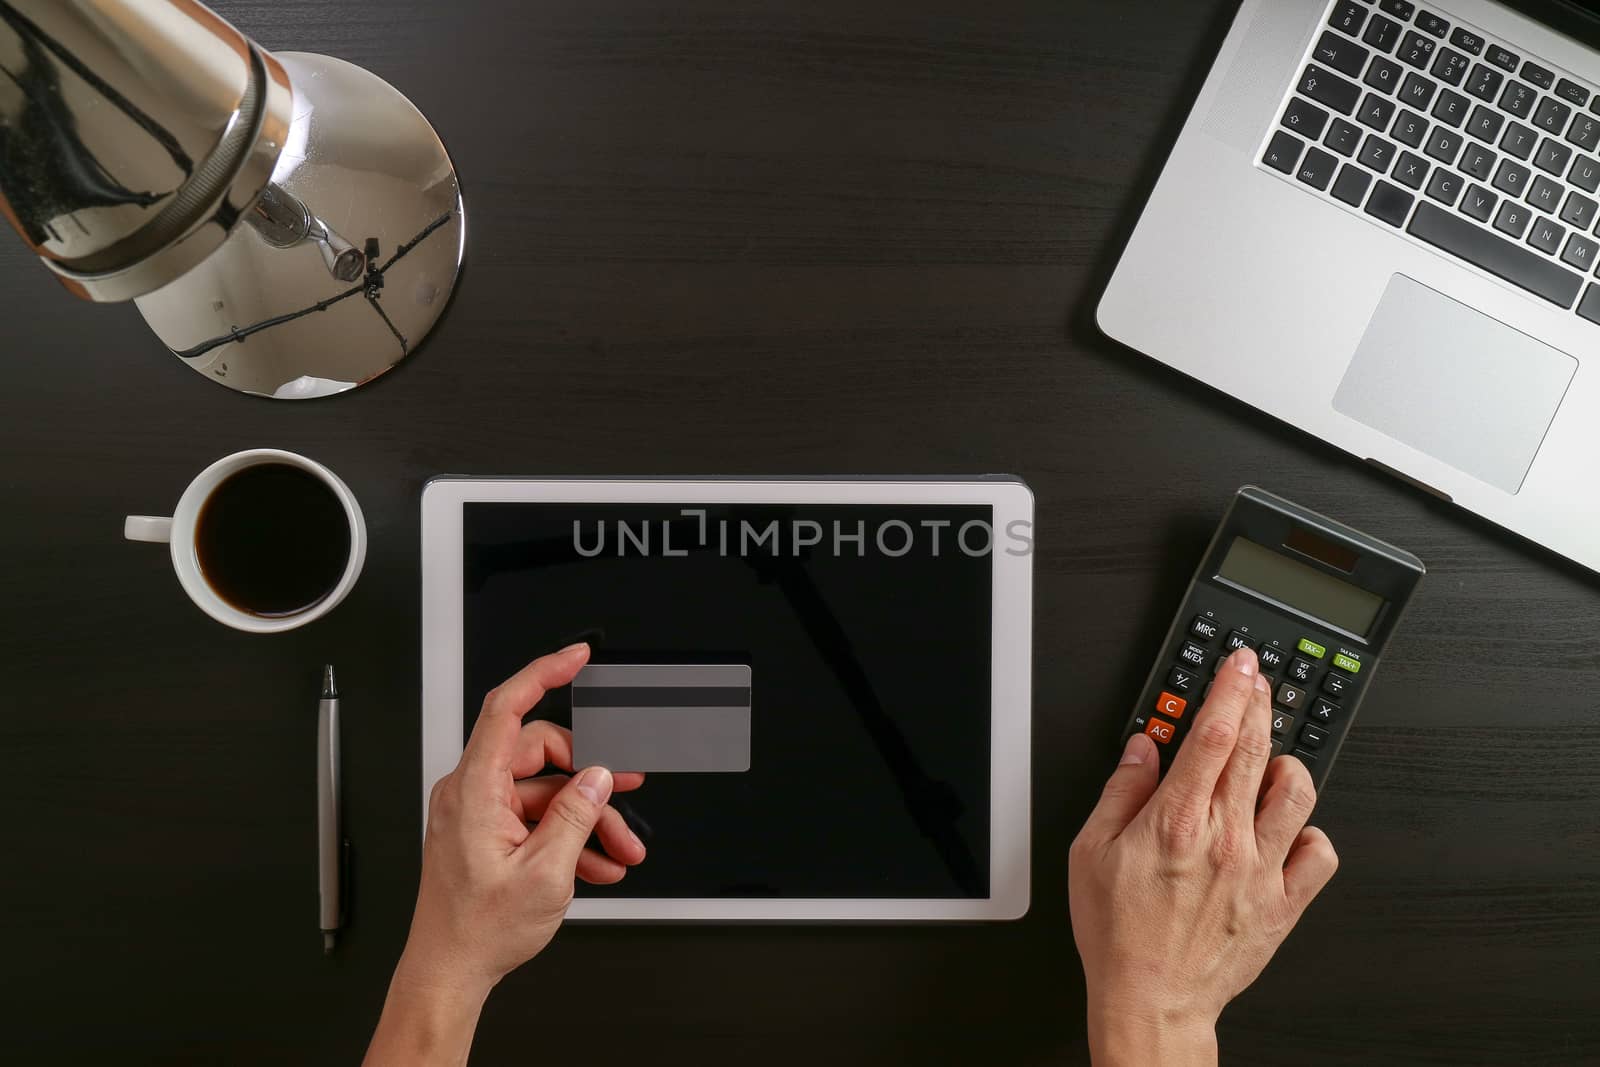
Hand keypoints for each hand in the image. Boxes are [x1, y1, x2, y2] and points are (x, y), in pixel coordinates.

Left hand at [366, 643, 646, 1065]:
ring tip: (621, 850)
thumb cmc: (475, 931)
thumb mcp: (545, 873)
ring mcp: (479, 812)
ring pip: (547, 791)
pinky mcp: (487, 831)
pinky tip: (598, 863)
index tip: (574, 658)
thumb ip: (575, 815)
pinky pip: (536, 817)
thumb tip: (598, 778)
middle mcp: (471, 792)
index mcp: (474, 790)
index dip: (542, 674)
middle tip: (628, 793)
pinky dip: (569, 836)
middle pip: (543, 754)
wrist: (448, 972)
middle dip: (591, 779)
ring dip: (588, 819)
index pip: (506, 708)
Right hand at [1068, 648, 1338, 1065]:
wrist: (1152, 1000)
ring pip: (1297, 791)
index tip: (1239, 665)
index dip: (1230, 688)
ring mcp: (1260, 870)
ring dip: (1285, 763)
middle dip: (1259, 702)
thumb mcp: (1089, 852)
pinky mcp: (1282, 903)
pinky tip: (1288, 829)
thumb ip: (1120, 792)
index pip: (1214, 733)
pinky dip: (1310, 832)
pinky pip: (1319, 853)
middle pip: (1256, 748)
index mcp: (1176, 820)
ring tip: (1268, 762)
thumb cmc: (1118, 934)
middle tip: (1257, 680)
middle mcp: (1225, 838)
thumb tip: (1141, 749)